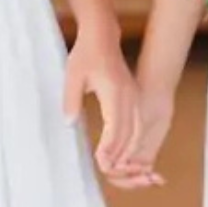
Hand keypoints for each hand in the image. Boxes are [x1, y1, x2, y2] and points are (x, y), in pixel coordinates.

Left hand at [63, 27, 161, 186]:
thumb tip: (69, 123)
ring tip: (115, 165)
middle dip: (120, 153)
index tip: (101, 161)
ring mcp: (134, 96)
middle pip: (130, 131)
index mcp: (114, 90)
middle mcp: (129, 95)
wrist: (102, 37)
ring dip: (128, 149)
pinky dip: (132, 140)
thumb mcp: (72, 76)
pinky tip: (122, 151)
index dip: (110, 146)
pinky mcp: (134, 97)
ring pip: (137, 130)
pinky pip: (137, 123)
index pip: (116, 124)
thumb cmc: (85, 55)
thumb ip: (71, 100)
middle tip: (106, 169)